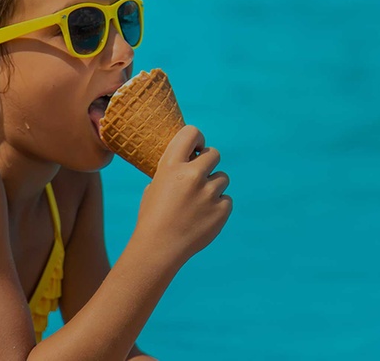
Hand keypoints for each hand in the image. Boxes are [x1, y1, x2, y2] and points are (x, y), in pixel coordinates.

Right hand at [133, 125, 231, 266]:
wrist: (158, 248)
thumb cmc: (153, 216)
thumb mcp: (155, 184)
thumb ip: (174, 169)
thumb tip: (192, 157)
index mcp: (172, 165)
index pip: (192, 133)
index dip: (198, 139)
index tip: (197, 149)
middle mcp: (192, 175)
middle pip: (215, 154)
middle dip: (209, 164)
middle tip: (200, 177)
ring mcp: (209, 193)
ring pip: (222, 178)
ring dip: (213, 188)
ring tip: (198, 204)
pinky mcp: (221, 210)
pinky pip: (226, 200)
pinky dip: (218, 207)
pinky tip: (203, 217)